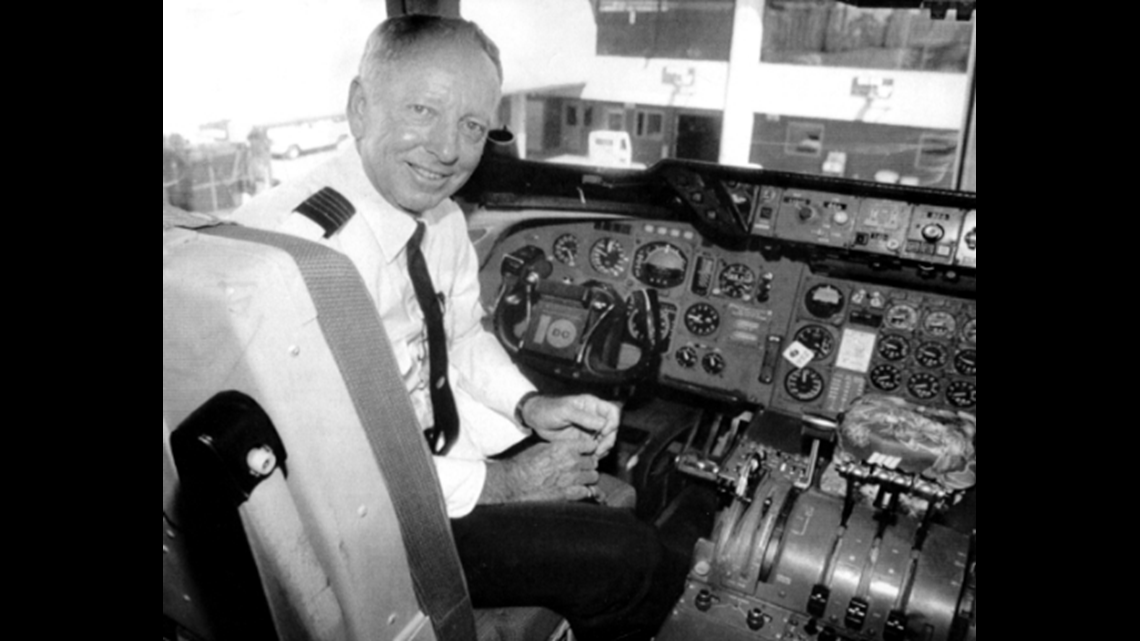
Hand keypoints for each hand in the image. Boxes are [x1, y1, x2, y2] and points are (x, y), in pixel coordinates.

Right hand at [479, 440, 601, 503]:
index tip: (586, 452)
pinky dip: (587, 492)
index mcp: (565, 447)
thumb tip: (568, 446)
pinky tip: (582, 491)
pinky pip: (589, 492)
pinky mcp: (570, 494)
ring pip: (593, 476)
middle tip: (582, 467)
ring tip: (580, 479)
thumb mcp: (542, 447)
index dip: (589, 448)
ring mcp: (573, 478)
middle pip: (593, 461)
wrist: (516, 483)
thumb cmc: (525, 464)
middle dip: (589, 464)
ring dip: (588, 478)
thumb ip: (559, 446)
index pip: (590, 445)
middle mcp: (572, 461)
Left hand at [520, 394, 620, 457]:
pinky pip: (596, 448)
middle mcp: (594, 416)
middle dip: (609, 439)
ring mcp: (590, 429)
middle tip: (599, 449)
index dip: (613, 422)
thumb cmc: (548, 409)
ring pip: (606, 439)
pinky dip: (596, 454)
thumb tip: (603, 423)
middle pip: (612, 428)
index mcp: (591, 404)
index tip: (604, 432)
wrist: (536, 420)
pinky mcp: (584, 440)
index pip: (612, 411)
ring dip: (604, 448)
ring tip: (594, 455)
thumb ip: (583, 417)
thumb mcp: (565, 411)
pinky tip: (590, 457)